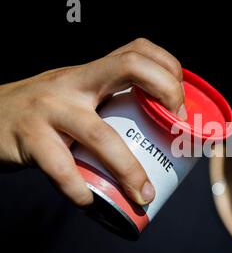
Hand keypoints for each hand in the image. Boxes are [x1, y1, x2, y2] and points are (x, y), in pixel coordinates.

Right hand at [0, 38, 185, 206]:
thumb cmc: (44, 111)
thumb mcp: (76, 95)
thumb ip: (107, 103)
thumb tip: (155, 132)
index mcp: (90, 72)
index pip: (137, 50)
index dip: (168, 69)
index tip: (180, 104)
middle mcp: (73, 83)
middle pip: (129, 67)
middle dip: (166, 92)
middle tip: (177, 131)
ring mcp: (50, 108)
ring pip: (102, 134)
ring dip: (129, 170)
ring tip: (144, 195)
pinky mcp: (29, 138)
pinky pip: (62, 169)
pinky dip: (80, 191)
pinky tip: (89, 202)